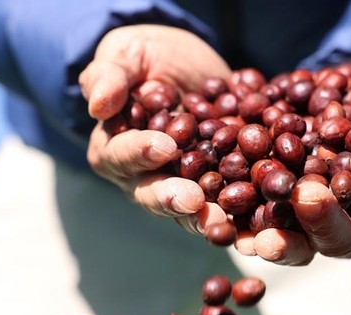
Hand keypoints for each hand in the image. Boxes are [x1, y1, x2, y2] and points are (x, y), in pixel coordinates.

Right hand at [79, 25, 231, 230]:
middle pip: (153, 195)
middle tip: (193, 201)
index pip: (121, 155)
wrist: (191, 65)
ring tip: (225, 223)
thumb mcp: (126, 53)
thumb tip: (97, 105)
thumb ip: (109, 76)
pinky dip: (240, 217)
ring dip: (207, 219)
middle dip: (173, 199)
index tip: (164, 147)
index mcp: (114, 148)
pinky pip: (227, 206)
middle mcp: (144, 177)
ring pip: (189, 211)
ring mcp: (182, 186)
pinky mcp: (216, 187)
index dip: (140, 152)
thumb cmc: (147, 58)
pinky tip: (253, 225)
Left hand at [235, 106, 350, 264]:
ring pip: (295, 247)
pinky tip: (221, 227)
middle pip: (339, 239)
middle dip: (324, 219)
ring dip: (278, 243)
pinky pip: (255, 235)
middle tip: (308, 195)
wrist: (346, 114)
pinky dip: (239, 233)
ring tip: (260, 239)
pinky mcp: (272, 224)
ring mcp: (309, 234)